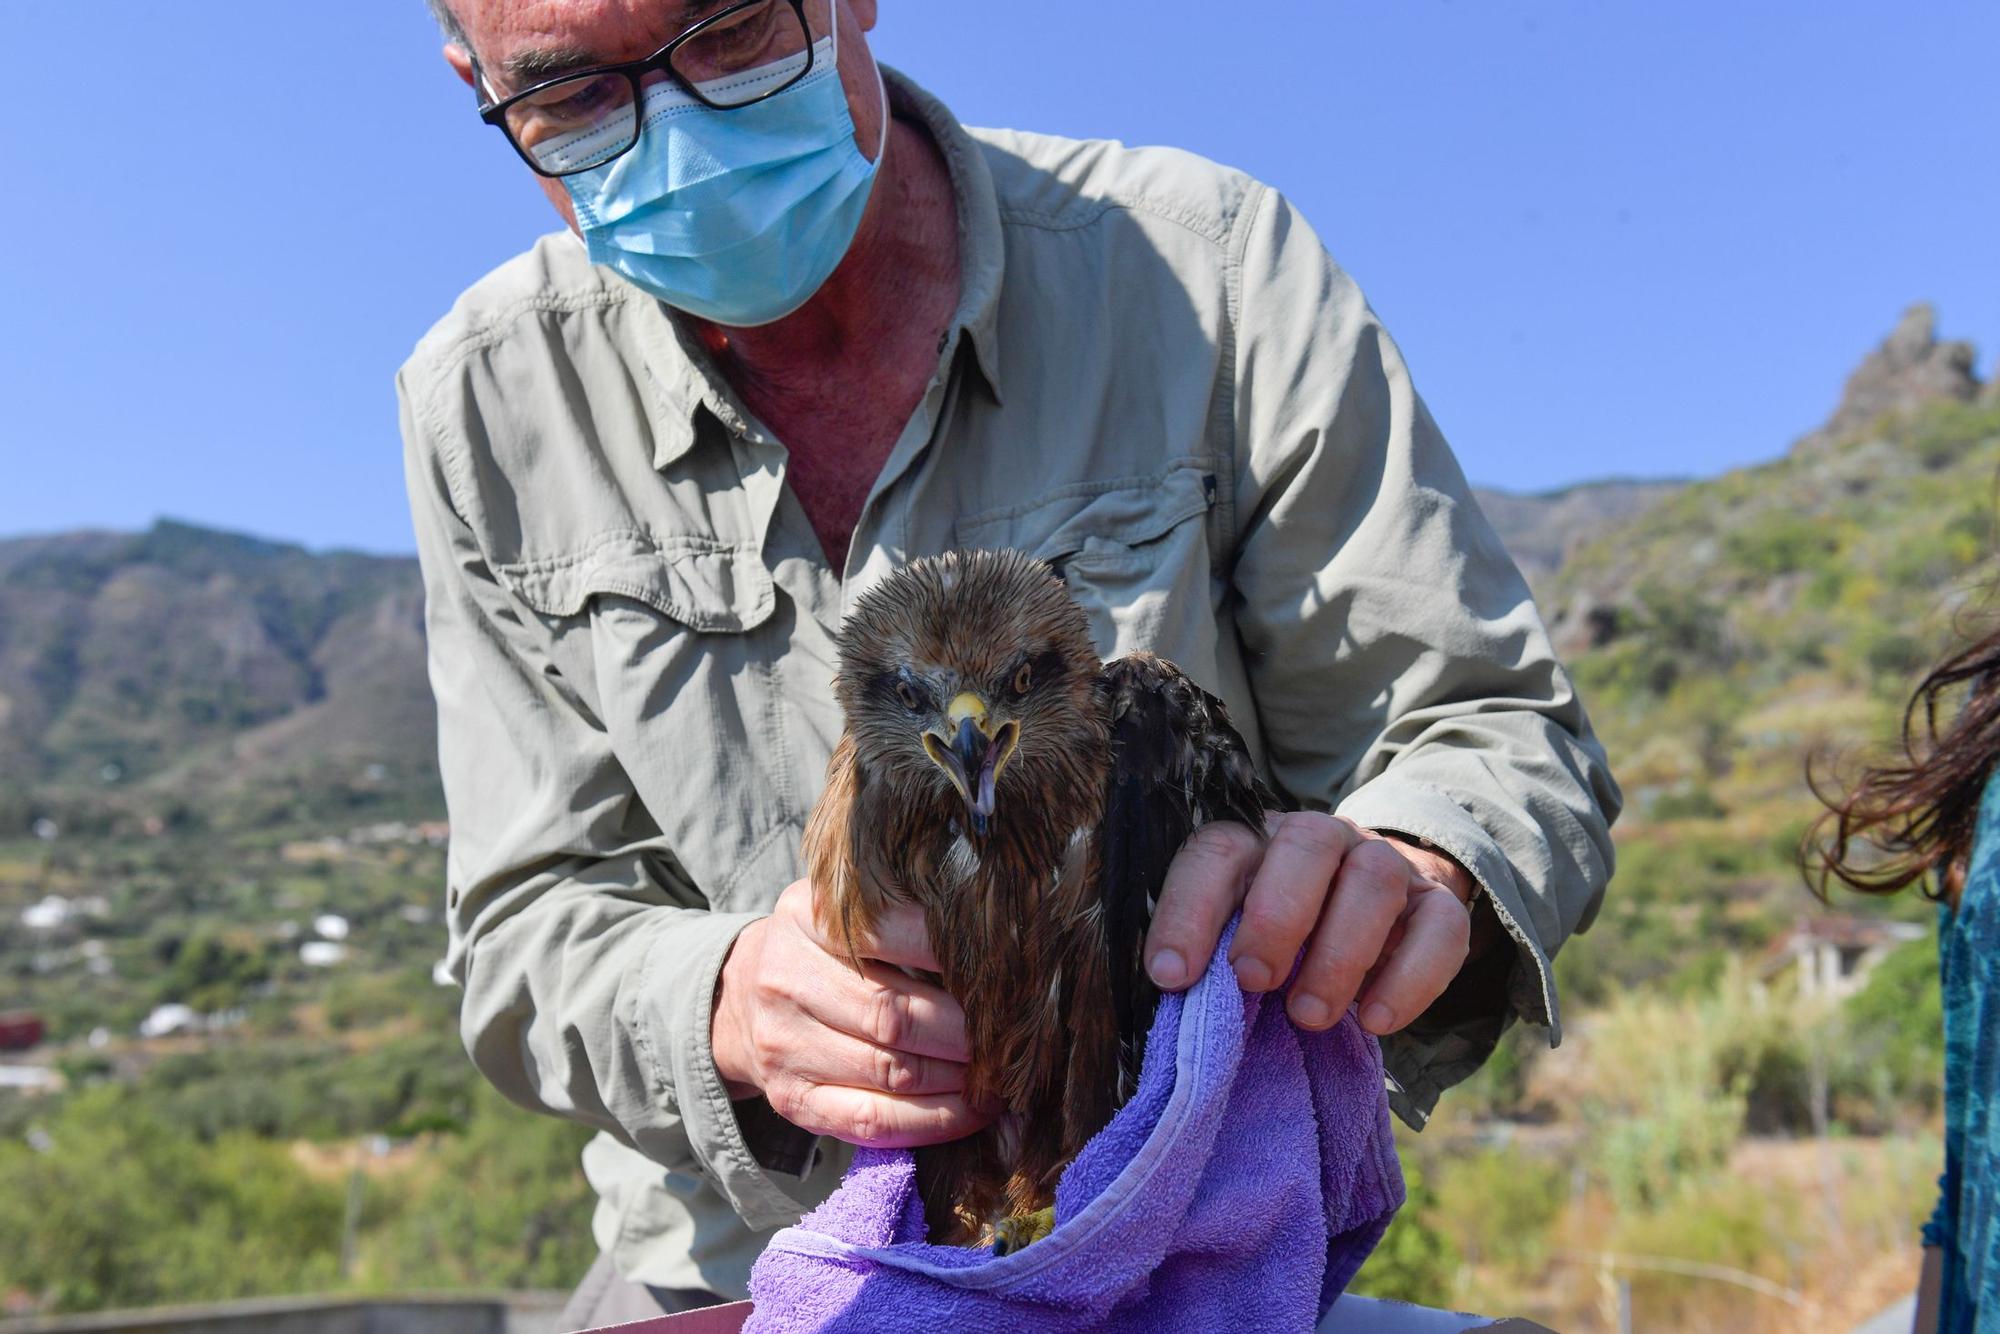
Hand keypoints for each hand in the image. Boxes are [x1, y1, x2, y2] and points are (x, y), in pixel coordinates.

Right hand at [712, 879, 993, 1147]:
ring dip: (960, 1080)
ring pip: (891, 1073)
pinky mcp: (792, 1101)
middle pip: (894, 1014)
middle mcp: (785, 978)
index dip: (953, 953)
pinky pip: (873, 1122)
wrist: (742, 999)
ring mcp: (783, 1046)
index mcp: (804, 915)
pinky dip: (934, 1122)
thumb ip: (904, 916)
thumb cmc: (824, 949)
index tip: (1006, 965)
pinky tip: (973, 1111)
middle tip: (1015, 1034)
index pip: (888, 932)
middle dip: (967, 1031)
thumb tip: (1002, 944)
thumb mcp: (847, 909)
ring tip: (1002, 1074)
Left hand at [1142, 812, 1476, 1036]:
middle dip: (1276, 916)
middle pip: (1306, 844)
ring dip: (1339, 952)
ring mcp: (1386, 864)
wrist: (1376, 909)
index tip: (1172, 976)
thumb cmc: (1283, 932)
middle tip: (1254, 981)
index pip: (1218, 851)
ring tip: (1309, 1015)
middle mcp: (1322, 838)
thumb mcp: (1239, 933)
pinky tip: (1375, 1021)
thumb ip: (1214, 954)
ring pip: (1374, 879)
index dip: (1189, 911)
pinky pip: (1441, 928)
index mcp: (1257, 838)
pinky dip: (1410, 978)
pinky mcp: (1437, 904)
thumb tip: (1177, 998)